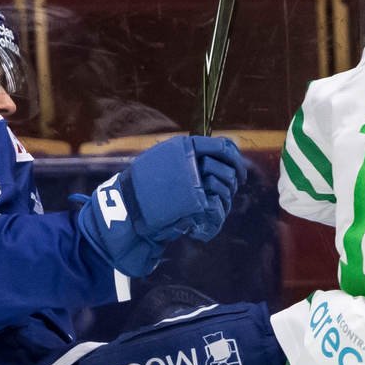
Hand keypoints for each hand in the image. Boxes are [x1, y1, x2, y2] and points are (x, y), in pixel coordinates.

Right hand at [76, 135, 250, 276]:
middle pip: (228, 167)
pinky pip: (216, 206)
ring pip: (225, 186)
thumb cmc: (141, 186)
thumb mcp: (161, 160)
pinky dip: (216, 214)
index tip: (239, 173)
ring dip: (225, 197)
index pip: (224, 146)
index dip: (236, 159)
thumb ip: (184, 156)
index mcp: (183, 146)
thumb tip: (211, 155)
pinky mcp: (193, 202)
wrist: (125, 207)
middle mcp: (190, 160)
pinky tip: (209, 218)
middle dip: (233, 180)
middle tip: (232, 188)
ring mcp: (193, 181)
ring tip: (217, 204)